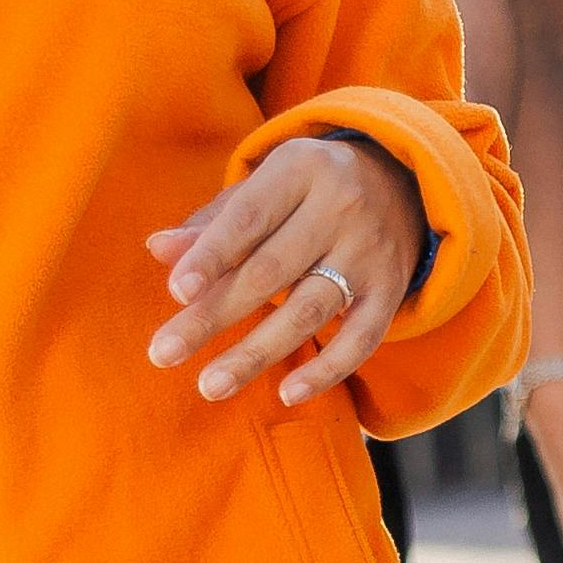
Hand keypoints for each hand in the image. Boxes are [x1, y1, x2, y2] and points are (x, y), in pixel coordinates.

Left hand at [144, 137, 422, 408]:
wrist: (404, 184)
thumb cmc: (309, 190)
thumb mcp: (265, 187)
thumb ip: (212, 222)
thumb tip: (157, 249)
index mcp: (301, 168)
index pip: (248, 217)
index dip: (211, 255)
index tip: (176, 292)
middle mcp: (341, 207)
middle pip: (270, 271)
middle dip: (213, 315)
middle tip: (164, 353)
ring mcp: (370, 252)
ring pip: (308, 311)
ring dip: (256, 353)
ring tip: (210, 385)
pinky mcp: (391, 290)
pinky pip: (362, 339)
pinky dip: (326, 370)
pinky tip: (286, 394)